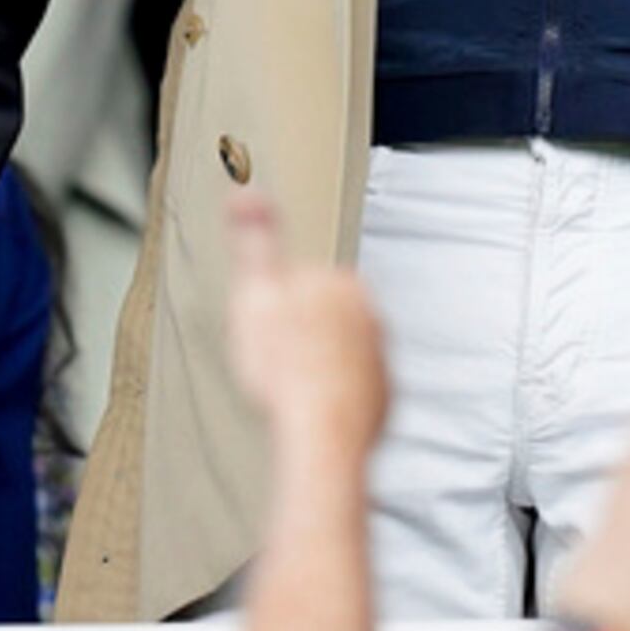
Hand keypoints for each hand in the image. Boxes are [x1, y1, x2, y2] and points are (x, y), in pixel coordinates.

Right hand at [222, 190, 387, 470]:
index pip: (303, 281)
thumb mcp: (257, 294)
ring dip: (315, 368)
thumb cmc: (289, 370)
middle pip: (323, 319)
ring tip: (290, 390)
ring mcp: (380, 359)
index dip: (275, 306)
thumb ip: (256, 241)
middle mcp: (372, 318)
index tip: (264, 329)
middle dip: (299, 335)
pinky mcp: (382, 398)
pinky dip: (332, 398)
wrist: (321, 435)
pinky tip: (310, 409)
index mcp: (343, 283)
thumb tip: (247, 195)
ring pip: (337, 356)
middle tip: (274, 362)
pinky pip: (349, 390)